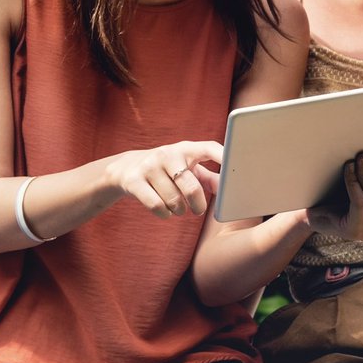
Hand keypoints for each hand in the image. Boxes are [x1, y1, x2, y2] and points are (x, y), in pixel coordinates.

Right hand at [107, 140, 223, 217]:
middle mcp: (167, 154)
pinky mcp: (134, 180)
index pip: (209, 148)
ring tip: (178, 207)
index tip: (236, 167)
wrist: (126, 168)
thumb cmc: (167, 169)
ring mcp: (149, 166)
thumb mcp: (187, 168)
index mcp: (185, 149)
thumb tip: (230, 190)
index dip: (224, 156)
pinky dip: (165, 214)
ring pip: (173, 201)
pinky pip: (157, 206)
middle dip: (197, 204)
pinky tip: (166, 211)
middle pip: (190, 186)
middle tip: (198, 210)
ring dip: (179, 210)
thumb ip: (209, 178)